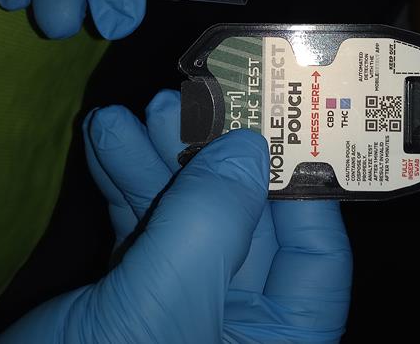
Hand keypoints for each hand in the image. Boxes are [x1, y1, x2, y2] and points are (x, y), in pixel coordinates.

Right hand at [0, 90, 352, 342]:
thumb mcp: (166, 305)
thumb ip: (211, 222)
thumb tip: (248, 147)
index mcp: (273, 342)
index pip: (315, 258)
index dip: (300, 186)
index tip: (273, 121)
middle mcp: (236, 326)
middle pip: (243, 224)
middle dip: (209, 160)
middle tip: (186, 100)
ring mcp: (180, 310)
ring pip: (183, 220)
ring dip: (154, 161)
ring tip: (128, 113)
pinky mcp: (127, 300)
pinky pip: (138, 231)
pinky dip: (121, 184)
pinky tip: (104, 141)